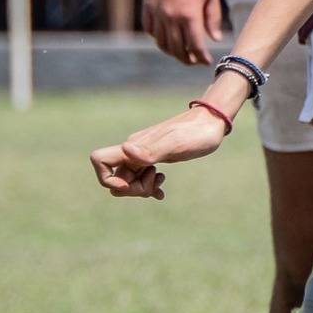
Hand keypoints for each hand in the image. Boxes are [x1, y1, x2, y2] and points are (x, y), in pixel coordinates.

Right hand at [90, 101, 230, 198]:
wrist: (212, 121)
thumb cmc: (197, 133)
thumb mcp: (176, 145)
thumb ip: (151, 150)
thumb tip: (126, 151)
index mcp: (133, 147)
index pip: (100, 160)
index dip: (108, 179)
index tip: (130, 185)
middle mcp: (133, 150)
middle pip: (116, 177)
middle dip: (132, 189)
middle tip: (157, 182)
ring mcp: (143, 154)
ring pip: (129, 180)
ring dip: (142, 188)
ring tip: (163, 181)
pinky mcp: (154, 158)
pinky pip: (141, 177)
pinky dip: (149, 187)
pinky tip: (162, 191)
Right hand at [142, 0, 221, 65]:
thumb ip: (212, 19)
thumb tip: (215, 39)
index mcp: (189, 14)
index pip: (195, 45)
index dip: (201, 57)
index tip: (206, 61)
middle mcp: (170, 16)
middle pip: (176, 48)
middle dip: (186, 58)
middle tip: (194, 60)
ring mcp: (156, 11)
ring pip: (161, 41)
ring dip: (171, 50)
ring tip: (181, 51)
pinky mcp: (147, 5)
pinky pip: (150, 29)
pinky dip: (157, 37)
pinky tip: (167, 37)